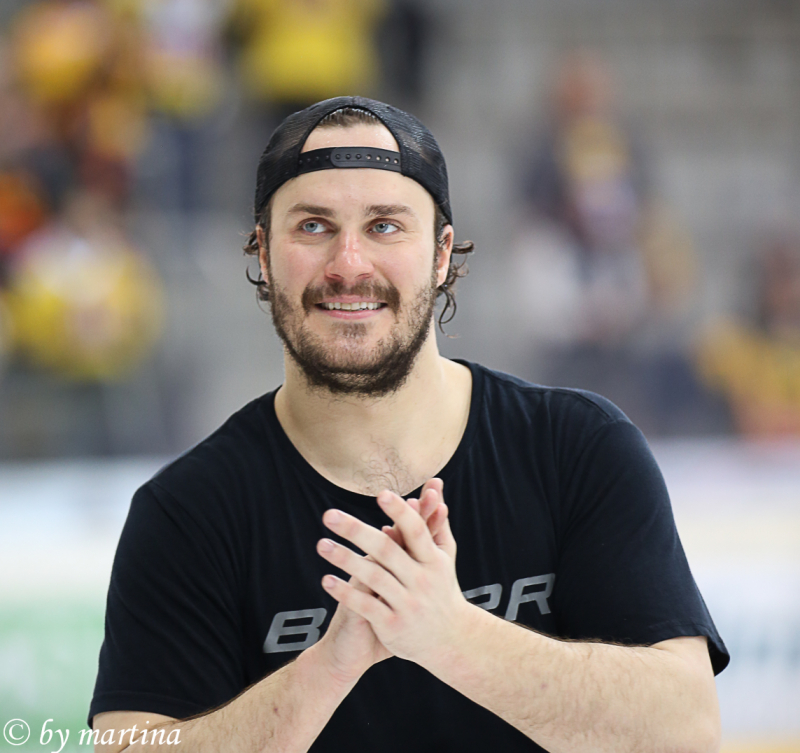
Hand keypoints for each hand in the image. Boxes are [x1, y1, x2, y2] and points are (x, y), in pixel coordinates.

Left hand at [317, 483, 466, 668]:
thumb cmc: (442, 588)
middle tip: (329, 514)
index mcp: (433, 560)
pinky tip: (326, 580)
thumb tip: (434, 484)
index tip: (381, 494)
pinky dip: (346, 593)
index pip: (416, 531)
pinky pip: (366, 607)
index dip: (400, 512)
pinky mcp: (393, 625)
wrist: (451, 640)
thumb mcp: (444, 555)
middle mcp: (422, 580)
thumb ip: (435, 519)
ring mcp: (408, 604)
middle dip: (356, 531)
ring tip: (321, 544)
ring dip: (345, 559)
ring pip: (373, 577)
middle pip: (387, 550)